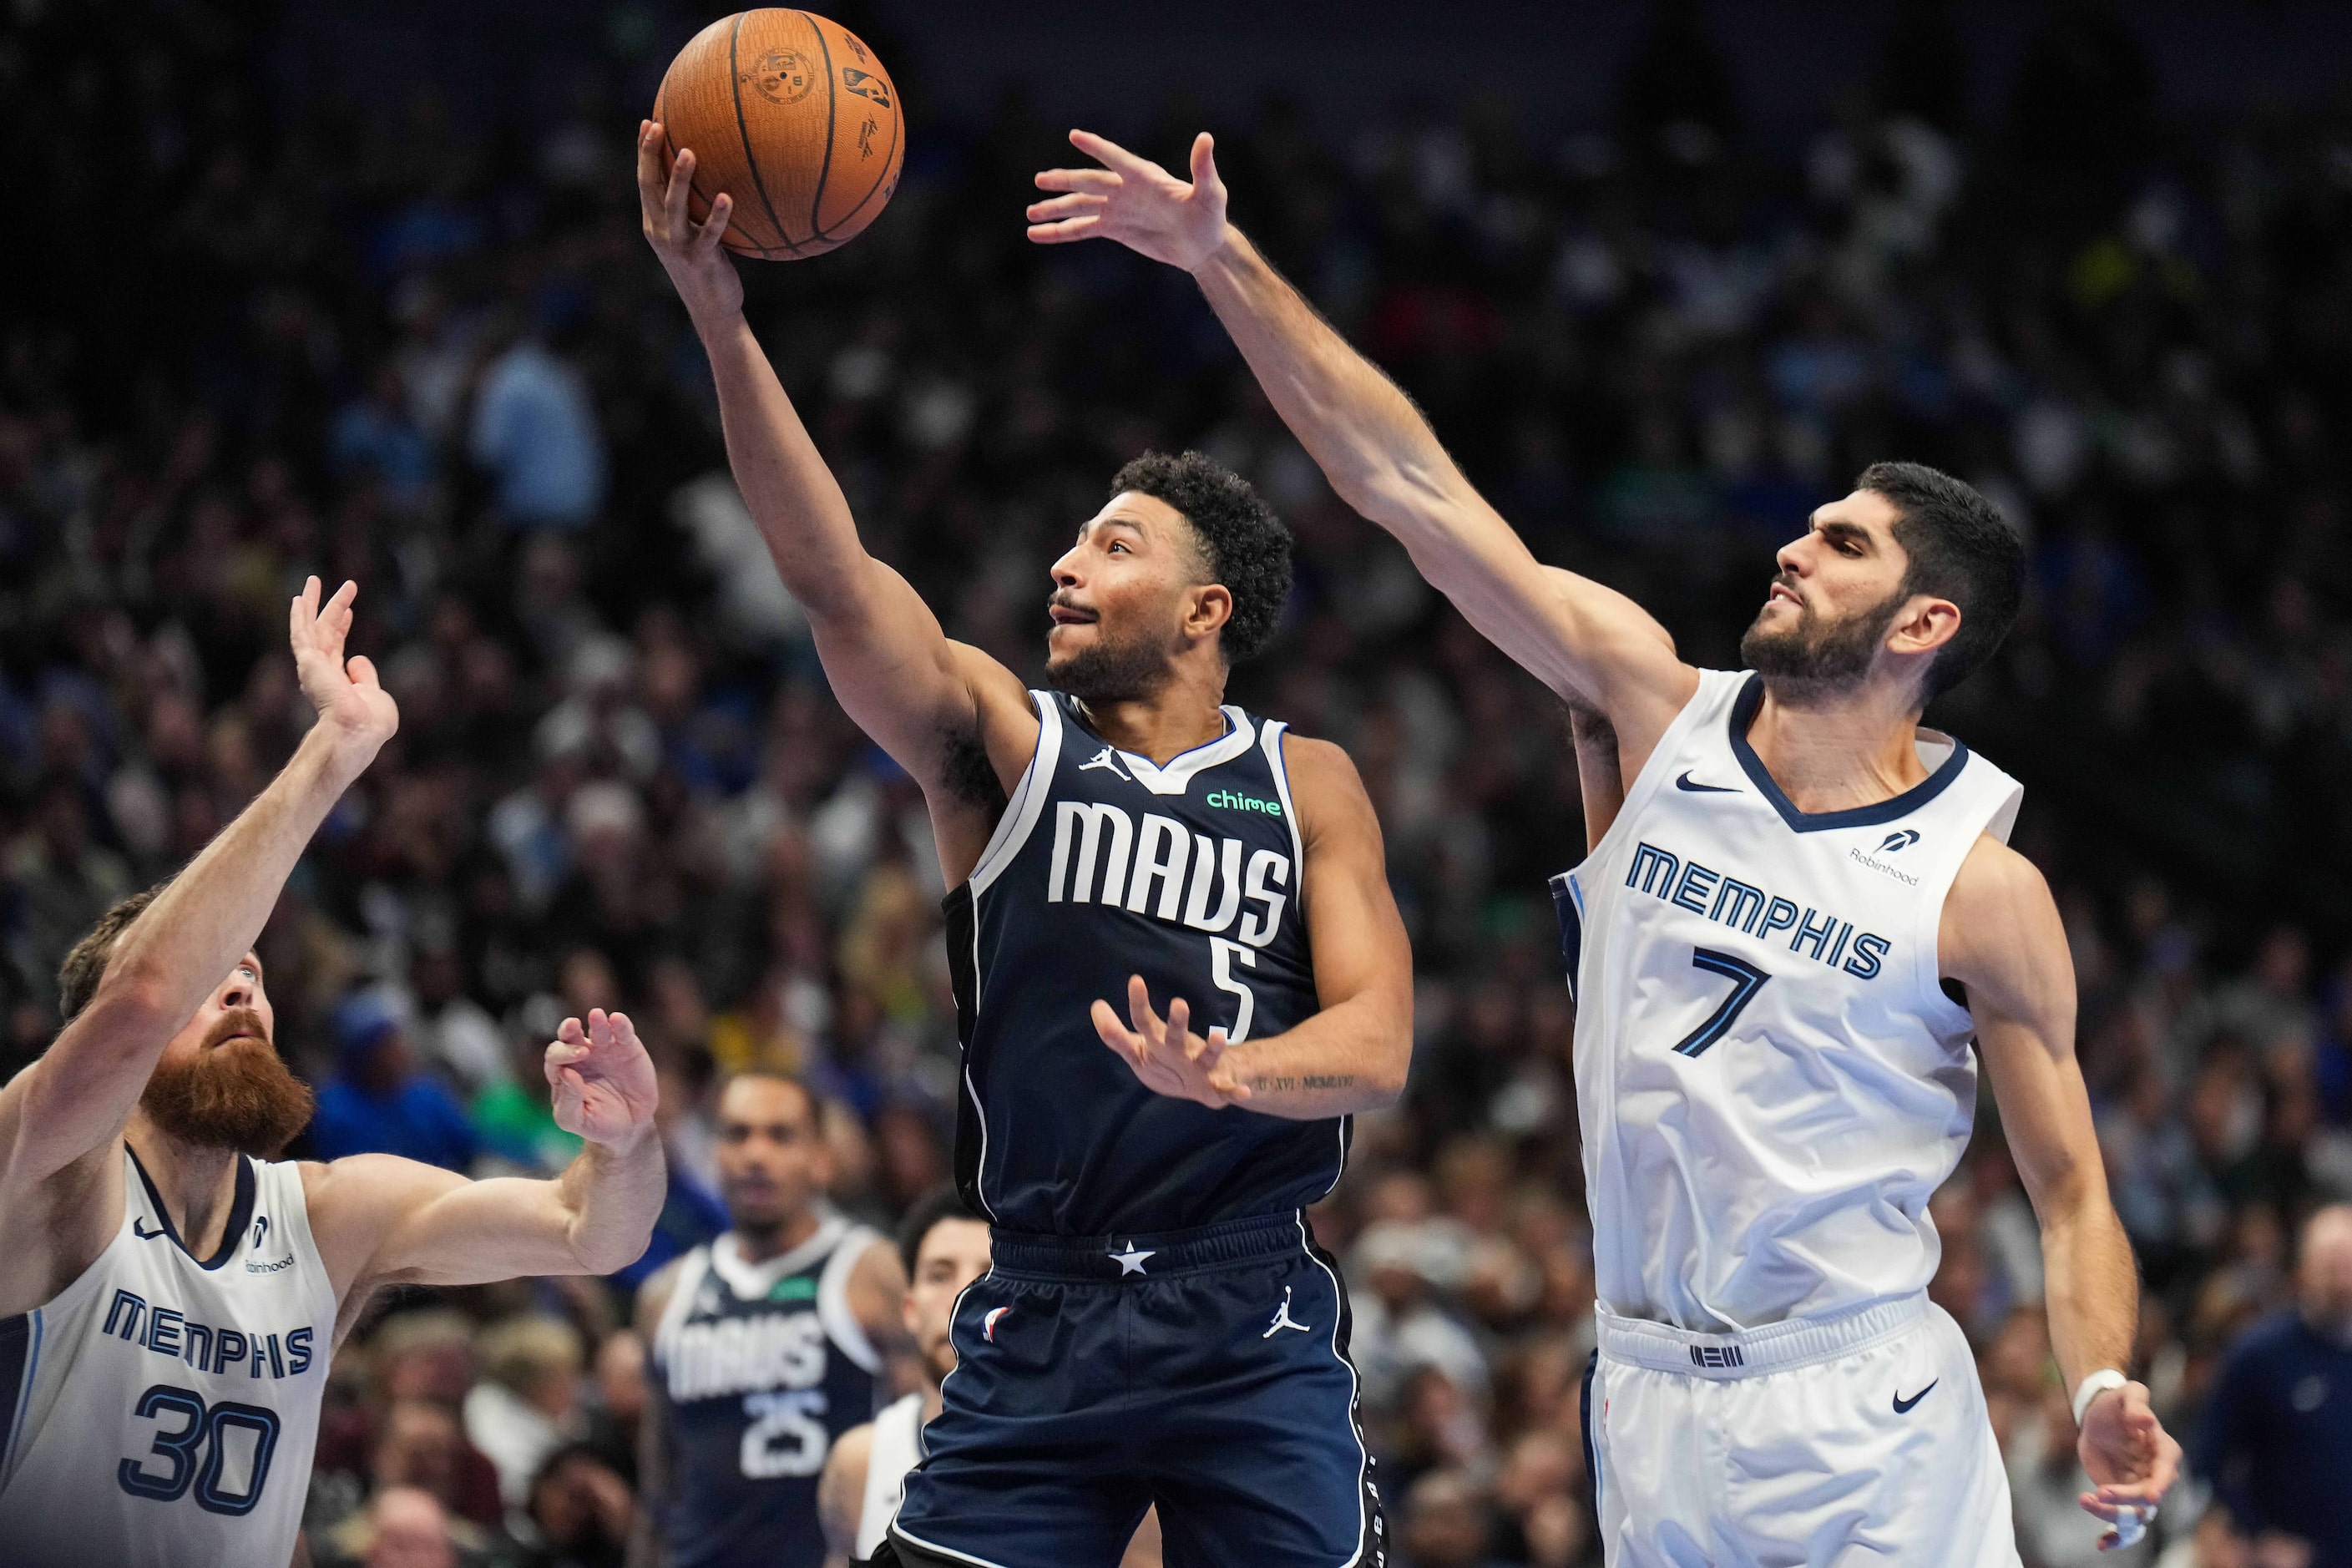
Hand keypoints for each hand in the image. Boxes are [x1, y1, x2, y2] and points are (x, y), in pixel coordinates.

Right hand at [289, 576, 397, 775]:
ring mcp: (312, 668)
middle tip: (345, 587)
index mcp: (335, 682)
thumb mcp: (374, 695)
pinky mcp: (308, 662)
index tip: (349, 611)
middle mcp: (320, 673)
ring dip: (313, 603)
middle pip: (324, 633)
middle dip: (333, 609)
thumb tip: (357, 659)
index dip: (342, 628)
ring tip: (314, 580)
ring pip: (311, 627)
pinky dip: (299, 615)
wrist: (357, 732)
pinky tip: (300, 598)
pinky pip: (301, 633)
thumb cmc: (370, 723)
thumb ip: (366, 677)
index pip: (336, 648)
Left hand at [545, 1008, 659, 1146]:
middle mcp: (581, 1056)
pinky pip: (623, 1032)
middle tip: (573, 1028)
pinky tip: (617, 1019)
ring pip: (597, 1028)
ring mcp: (605, 1050)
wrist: (629, 1127)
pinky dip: (620, 1024)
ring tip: (596, 1015)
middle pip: (569, 1035)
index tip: (571, 1069)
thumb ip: (568, 1100)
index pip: (555, 1057)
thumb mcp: (576, 1120)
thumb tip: (566, 1074)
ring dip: (596, 1021)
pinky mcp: (628, 1048)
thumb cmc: (596, 1123)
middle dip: (568, 1030)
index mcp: (563, 1072)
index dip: (561, 1056)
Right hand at [637, 119, 742, 326]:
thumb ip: (695, 209)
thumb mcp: (695, 235)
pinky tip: (728, 197)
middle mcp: (660, 231)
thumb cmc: (708, 267)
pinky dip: (718, 216)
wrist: (713, 310)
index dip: (643, 152)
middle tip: (657, 126)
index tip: (648, 122)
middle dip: (649, 155)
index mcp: (655, 223)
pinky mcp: (700, 259)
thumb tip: (714, 175)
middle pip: (649, 187)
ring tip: (689, 151)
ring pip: (673, 207)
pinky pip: (709, 234)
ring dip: (679, 178)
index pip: (645, 181)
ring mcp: (678, 246)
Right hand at [1028, 129, 1230, 271]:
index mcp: (1145, 177)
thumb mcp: (1211, 194)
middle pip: (1089, 183)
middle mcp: (1125, 189)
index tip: (1075, 136)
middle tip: (1040, 180)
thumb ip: (1203, 168)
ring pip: (1079, 206)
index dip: (1098, 148)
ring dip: (1055, 209)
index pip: (1117, 159)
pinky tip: (1037, 234)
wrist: (1203, 245)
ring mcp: (1116, 209)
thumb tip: (1205, 138)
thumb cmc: (1210, 216)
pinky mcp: (1113, 229)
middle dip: (1065, 181)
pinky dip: (1060, 232)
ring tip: (1030, 213)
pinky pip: (1081, 229)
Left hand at [1092, 975, 1248, 1108]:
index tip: (1135, 980)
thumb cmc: (1168, 1061)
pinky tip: (1241, 1091)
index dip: (1139, 1004)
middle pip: (1176, 1035)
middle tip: (1179, 1004)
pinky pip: (1229, 1089)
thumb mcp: (1138, 1051)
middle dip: (1178, 1021)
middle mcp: (1182, 1049)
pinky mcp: (1219, 1086)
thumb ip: (1115, 1035)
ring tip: (1218, 1037)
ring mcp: (1203, 1067)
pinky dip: (1236, 1090)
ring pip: (1208, 1057)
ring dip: (1213, 1048)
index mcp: (1160, 1041)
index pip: (1145, 1021)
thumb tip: (1096, 1005)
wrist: (1208, 1084)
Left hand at [2075, 1380, 2180, 1550]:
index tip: (2150, 1496)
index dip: (2158, 1486)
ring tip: (2085, 1499)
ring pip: (2135, 1516)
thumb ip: (2136, 1403)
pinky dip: (2115, 1537)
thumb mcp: (2126, 1394)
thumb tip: (2145, 1420)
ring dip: (2112, 1516)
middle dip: (2125, 1498)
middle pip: (2148, 1498)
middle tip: (2099, 1491)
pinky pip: (2123, 1524)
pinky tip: (2102, 1544)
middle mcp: (2157, 1476)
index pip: (2166, 1473)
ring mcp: (2140, 1491)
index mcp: (2164, 1452)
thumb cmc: (2117, 1403)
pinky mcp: (2121, 1499)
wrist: (2098, 1417)